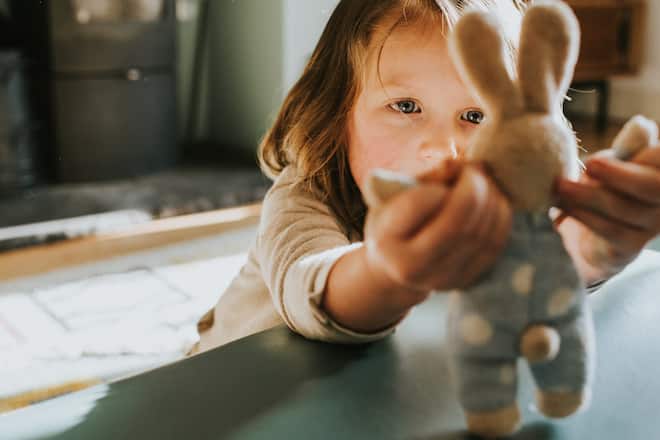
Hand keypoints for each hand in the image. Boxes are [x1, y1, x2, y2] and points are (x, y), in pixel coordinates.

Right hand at [364, 163, 512, 300]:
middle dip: (474, 188)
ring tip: (486, 180)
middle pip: (455, 225)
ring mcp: (441, 280)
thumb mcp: (395, 195)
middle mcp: (411, 269)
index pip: (417, 205)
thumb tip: (458, 164)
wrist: (396, 265)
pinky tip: (495, 199)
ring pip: (479, 235)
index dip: (438, 183)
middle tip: (476, 168)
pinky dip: (500, 218)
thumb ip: (425, 177)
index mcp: (386, 241)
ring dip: (491, 200)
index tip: (446, 170)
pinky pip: (493, 246)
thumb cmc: (395, 220)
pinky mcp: (465, 281)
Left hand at [556, 146, 659, 275]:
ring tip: (561, 187)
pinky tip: (563, 208)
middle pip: (652, 186)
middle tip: (587, 164)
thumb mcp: (613, 164)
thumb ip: (628, 147)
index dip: (645, 155)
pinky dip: (584, 216)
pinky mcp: (630, 246)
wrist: (590, 239)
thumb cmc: (603, 188)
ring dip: (587, 195)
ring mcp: (651, 226)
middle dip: (617, 174)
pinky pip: (610, 230)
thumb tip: (642, 124)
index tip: (603, 155)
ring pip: (623, 208)